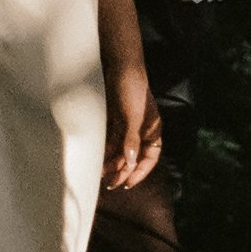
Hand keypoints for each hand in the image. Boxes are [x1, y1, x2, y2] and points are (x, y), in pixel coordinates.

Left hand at [101, 67, 161, 191]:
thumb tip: (130, 163)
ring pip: (120, 151)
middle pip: (133, 157)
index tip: (127, 184)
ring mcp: (128, 126)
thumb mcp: (132, 116)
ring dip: (112, 163)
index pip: (150, 158)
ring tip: (101, 175)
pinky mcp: (115, 120)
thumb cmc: (132, 89)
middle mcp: (142, 130)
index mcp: (153, 130)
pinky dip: (105, 151)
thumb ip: (131, 140)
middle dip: (123, 171)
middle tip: (110, 184)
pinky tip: (97, 159)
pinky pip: (111, 141)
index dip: (140, 172)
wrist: (119, 66)